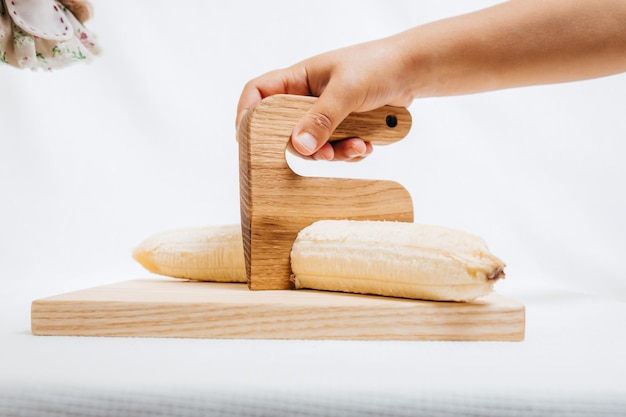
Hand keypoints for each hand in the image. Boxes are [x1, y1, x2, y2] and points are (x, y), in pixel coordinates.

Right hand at [236, 37, 414, 160]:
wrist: (412, 72)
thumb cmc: (377, 67)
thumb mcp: (347, 91)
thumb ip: (322, 118)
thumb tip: (298, 145)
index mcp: (298, 80)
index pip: (259, 93)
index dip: (248, 114)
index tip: (246, 140)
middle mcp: (306, 98)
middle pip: (286, 132)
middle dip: (307, 147)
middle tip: (325, 153)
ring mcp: (324, 115)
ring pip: (314, 146)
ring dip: (336, 153)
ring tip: (360, 146)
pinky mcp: (342, 127)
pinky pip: (336, 150)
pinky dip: (350, 152)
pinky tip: (368, 145)